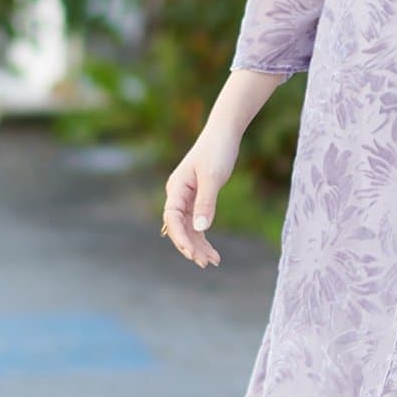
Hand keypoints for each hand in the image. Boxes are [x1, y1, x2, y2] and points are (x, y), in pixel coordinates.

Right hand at [161, 124, 238, 268]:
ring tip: (213, 261)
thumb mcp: (213, 177)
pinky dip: (204, 236)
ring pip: (189, 228)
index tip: (191, 253)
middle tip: (206, 263)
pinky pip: (197, 222)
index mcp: (177, 188)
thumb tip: (202, 228)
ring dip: (199, 245)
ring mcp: (187, 198)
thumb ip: (206, 202)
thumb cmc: (217, 151)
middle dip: (191, 246)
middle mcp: (178, 195)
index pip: (173, 218)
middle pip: (180, 227)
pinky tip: (212, 251)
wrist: (224, 133)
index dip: (180, 238)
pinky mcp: (198, 198)